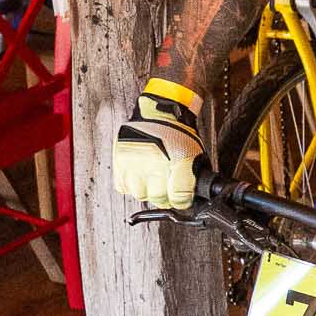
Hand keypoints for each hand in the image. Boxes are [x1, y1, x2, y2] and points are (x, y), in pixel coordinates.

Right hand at [112, 78, 203, 210]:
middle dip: (165, 197)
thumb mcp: (195, 155)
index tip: (182, 200)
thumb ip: (193, 178)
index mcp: (179, 162)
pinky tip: (139, 175)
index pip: (179, 198)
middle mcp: (156, 164)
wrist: (159, 113)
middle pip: (158, 199)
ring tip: (152, 180)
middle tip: (167, 190)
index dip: (182, 202)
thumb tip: (194, 197)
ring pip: (140, 194)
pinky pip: (123, 186)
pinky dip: (131, 184)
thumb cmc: (178, 133)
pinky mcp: (121, 160)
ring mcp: (136, 163)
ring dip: (147, 190)